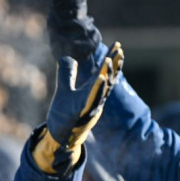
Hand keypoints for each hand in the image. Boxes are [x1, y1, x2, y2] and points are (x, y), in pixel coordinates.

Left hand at [33, 42, 123, 174]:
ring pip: (102, 90)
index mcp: (92, 91)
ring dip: (107, 75)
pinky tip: (101, 79)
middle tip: (119, 51)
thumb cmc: (64, 114)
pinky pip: (92, 101)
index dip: (111, 59)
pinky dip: (97, 91)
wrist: (59, 135)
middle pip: (109, 80)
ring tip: (109, 60)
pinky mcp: (83, 115)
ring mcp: (91, 107)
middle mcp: (95, 98)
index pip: (104, 72)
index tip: (118, 45)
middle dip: (115, 66)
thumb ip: (66, 74)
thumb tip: (68, 58)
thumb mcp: (64, 90)